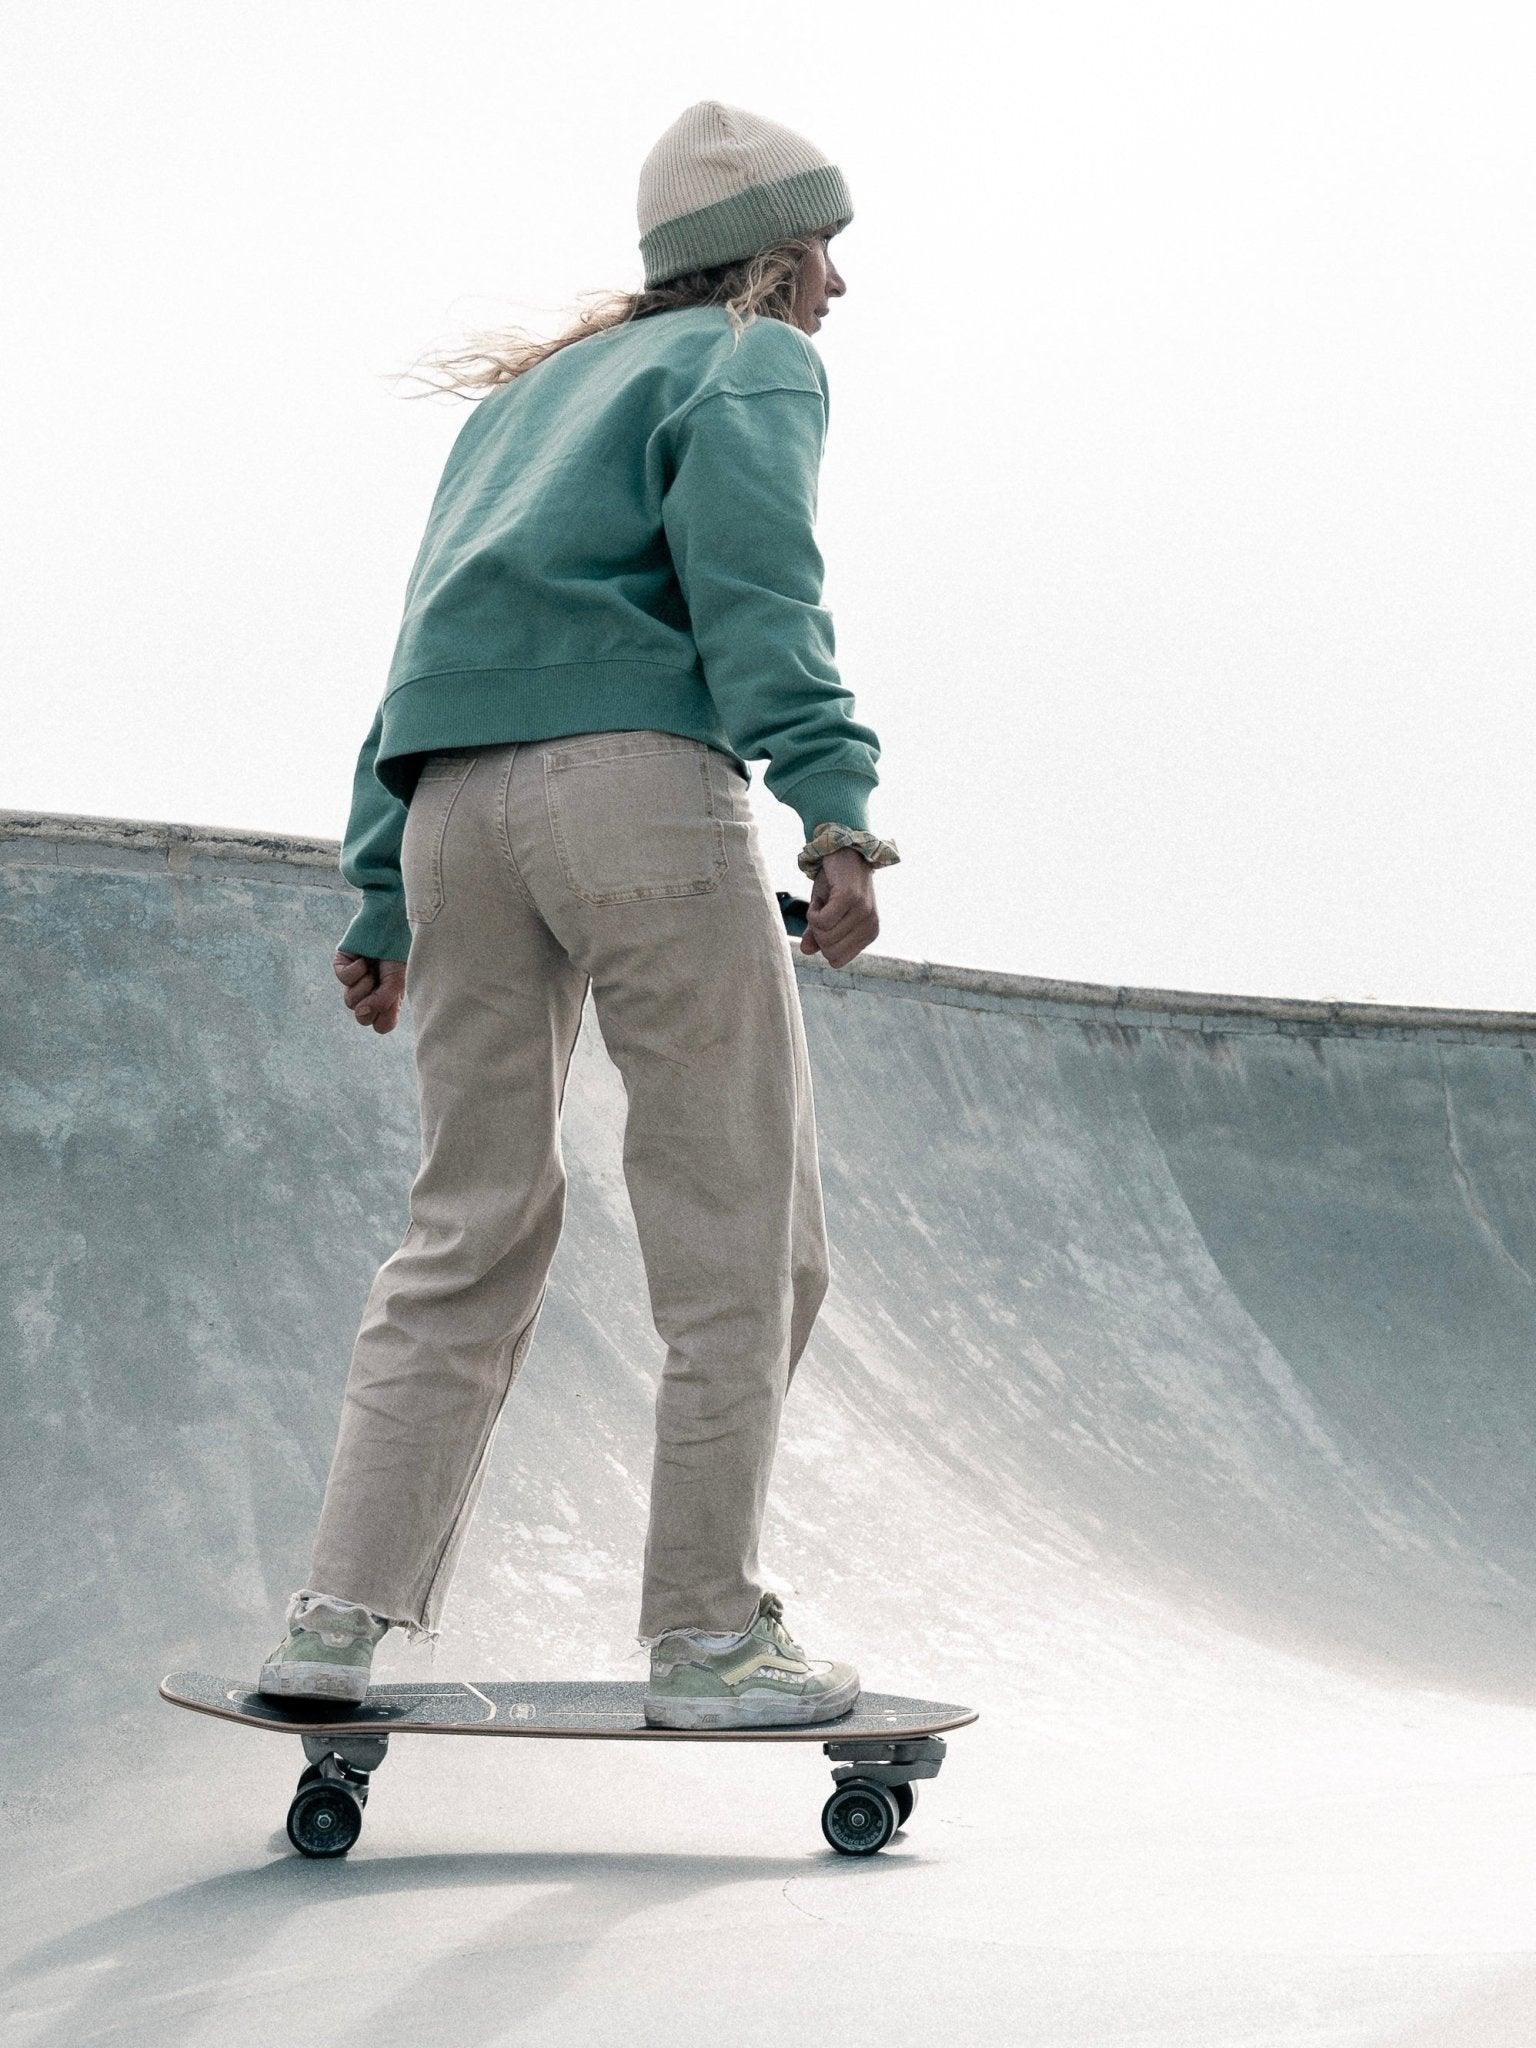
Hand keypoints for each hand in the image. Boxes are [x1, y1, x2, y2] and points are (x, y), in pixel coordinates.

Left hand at [334, 951, 406, 1033]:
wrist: (389, 922)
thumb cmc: (398, 951)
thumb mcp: (398, 980)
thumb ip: (383, 1001)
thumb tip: (361, 1012)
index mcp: (388, 997)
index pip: (381, 1025)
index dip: (384, 1019)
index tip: (391, 1003)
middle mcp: (370, 992)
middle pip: (362, 1018)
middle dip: (370, 1005)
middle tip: (379, 987)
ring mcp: (355, 980)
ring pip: (350, 1001)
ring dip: (364, 986)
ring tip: (373, 970)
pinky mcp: (342, 966)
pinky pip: (344, 979)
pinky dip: (356, 970)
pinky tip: (364, 959)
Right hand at [798, 847, 878, 968]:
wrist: (843, 851)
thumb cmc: (835, 884)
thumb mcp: (827, 913)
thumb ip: (818, 934)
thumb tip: (806, 950)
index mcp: (869, 934)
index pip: (837, 960)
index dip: (823, 944)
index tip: (827, 922)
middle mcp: (870, 926)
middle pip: (830, 951)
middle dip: (818, 934)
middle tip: (823, 910)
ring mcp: (863, 912)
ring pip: (824, 936)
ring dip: (814, 919)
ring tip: (824, 900)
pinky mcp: (850, 898)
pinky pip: (821, 922)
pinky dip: (812, 911)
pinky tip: (820, 898)